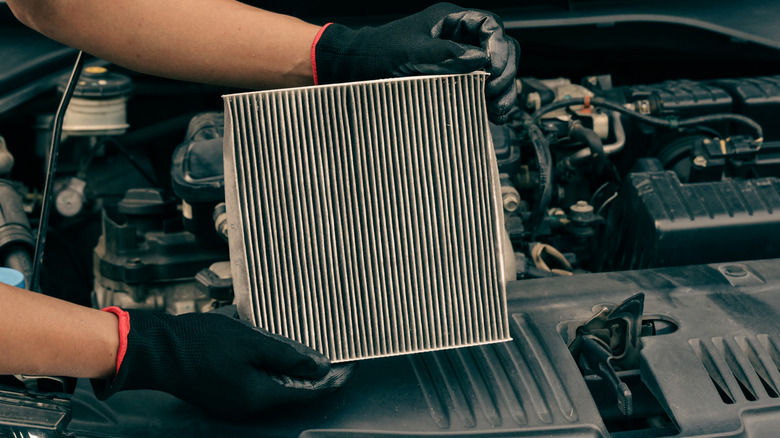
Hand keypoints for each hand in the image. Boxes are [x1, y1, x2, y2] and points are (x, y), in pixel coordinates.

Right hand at [92, 306, 354, 418]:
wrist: (155, 349)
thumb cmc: (199, 343)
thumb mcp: (251, 343)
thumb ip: (288, 356)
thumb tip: (319, 365)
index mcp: (258, 397)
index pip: (308, 392)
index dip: (332, 378)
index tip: (349, 364)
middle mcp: (248, 407)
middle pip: (293, 392)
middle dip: (315, 373)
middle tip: (333, 352)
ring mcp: (234, 403)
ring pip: (276, 387)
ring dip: (292, 370)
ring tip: (307, 347)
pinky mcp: (223, 393)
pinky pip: (257, 384)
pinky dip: (272, 369)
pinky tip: (275, 350)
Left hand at [312, 2, 519, 123]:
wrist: (359, 69)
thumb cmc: (380, 51)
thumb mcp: (412, 51)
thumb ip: (445, 54)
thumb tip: (479, 59)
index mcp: (452, 21)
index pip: (490, 26)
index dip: (498, 46)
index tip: (493, 69)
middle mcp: (461, 39)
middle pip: (501, 49)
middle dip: (505, 70)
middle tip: (495, 91)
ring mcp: (461, 61)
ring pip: (497, 70)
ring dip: (504, 89)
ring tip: (498, 109)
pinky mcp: (458, 82)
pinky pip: (485, 88)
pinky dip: (494, 101)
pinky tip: (494, 114)